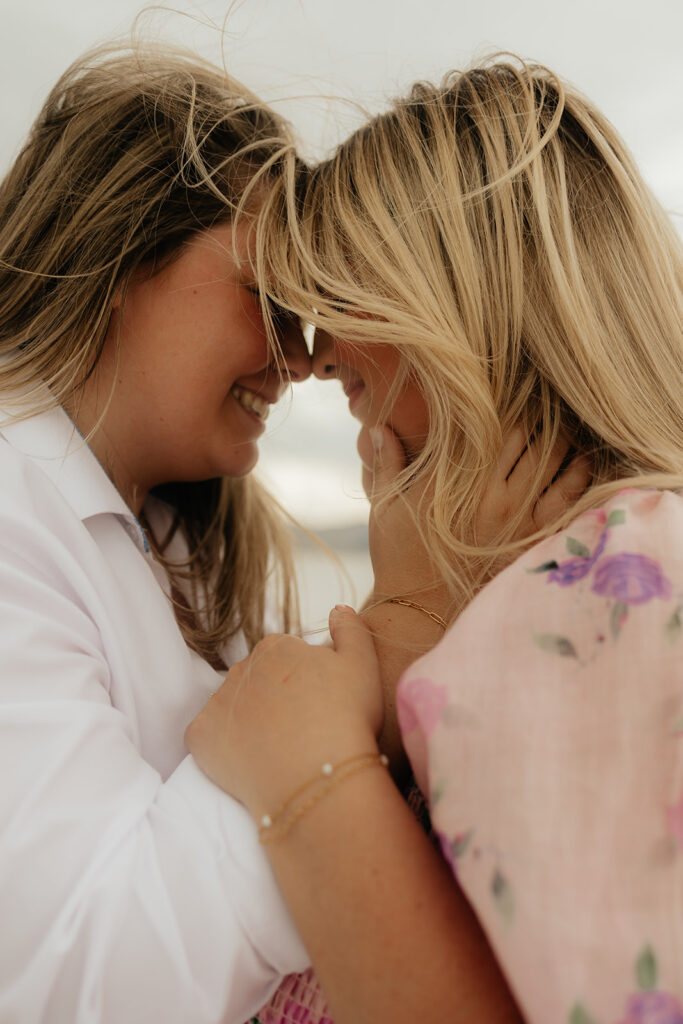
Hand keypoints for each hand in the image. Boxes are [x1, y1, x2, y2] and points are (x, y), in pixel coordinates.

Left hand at [184, 606, 382, 816]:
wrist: (318, 777)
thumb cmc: (345, 719)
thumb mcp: (362, 665)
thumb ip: (350, 629)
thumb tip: (337, 609)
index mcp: (277, 647)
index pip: (284, 657)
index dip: (303, 682)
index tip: (318, 705)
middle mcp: (242, 667)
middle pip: (257, 680)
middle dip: (274, 698)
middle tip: (300, 728)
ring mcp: (218, 702)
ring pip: (233, 706)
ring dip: (249, 720)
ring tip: (278, 748)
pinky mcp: (201, 737)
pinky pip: (207, 736)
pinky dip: (223, 746)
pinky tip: (249, 759)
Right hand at [358, 423, 590, 602]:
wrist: (417, 609)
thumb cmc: (398, 557)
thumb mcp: (386, 505)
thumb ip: (387, 462)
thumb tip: (377, 426)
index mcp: (457, 479)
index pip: (496, 425)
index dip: (511, 403)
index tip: (515, 391)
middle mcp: (493, 494)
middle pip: (532, 437)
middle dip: (540, 417)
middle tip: (543, 404)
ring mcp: (517, 518)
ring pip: (557, 462)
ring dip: (563, 441)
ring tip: (563, 429)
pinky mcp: (531, 540)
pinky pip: (568, 499)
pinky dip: (578, 476)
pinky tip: (579, 464)